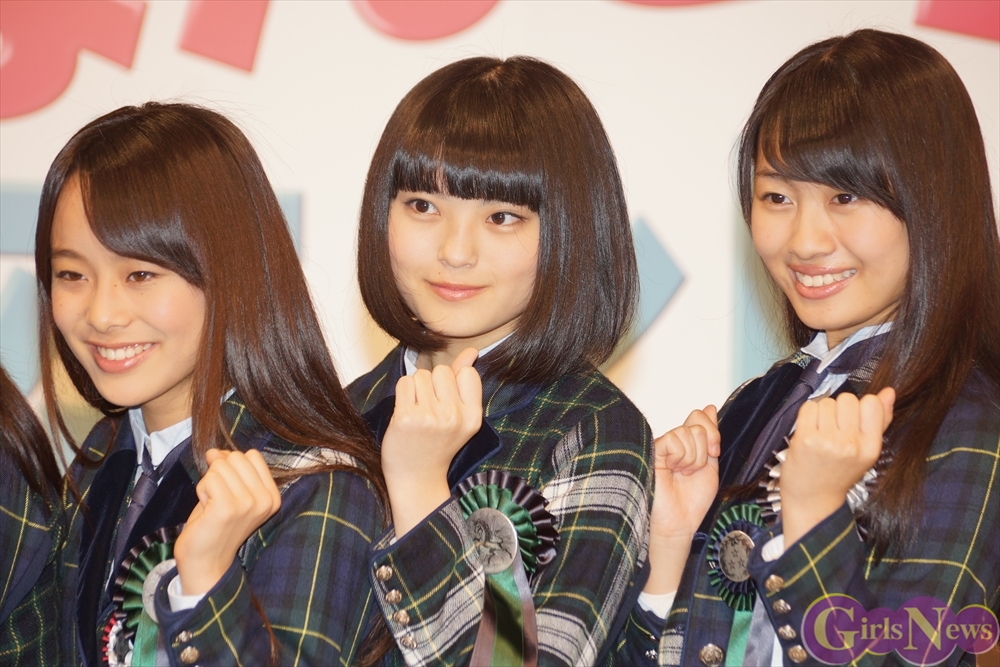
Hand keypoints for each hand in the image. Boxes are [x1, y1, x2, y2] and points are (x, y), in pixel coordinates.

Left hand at [174, 449, 281, 594]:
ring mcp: (248, 503)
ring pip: (220, 466)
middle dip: (219, 473)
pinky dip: (202, 490)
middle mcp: (265, 500)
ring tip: (212, 505)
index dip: (232, 465)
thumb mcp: (234, 493)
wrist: (206, 562)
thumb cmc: (216, 526)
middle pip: (236, 457)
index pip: (252, 456)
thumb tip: (215, 452)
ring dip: (209, 483)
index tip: (227, 487)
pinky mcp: (227, 508)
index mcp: (272, 496)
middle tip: (218, 499)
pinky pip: (209, 479)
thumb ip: (231, 470)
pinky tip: (206, 509)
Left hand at [382, 347, 481, 535]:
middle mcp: (454, 417)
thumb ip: (465, 382)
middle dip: (432, 384)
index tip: (446, 403)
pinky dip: (402, 394)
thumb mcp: (459, 416)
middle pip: (441, 371)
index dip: (452, 383)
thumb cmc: (437, 444)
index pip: (466, 374)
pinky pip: (404, 383)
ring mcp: (430, 417)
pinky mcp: (407, 418)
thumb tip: (471, 351)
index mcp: (473, 417)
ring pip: (420, 375)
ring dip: (415, 389)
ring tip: (417, 412)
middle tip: (429, 409)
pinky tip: (405, 413)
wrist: (416, 478)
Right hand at [645, 405, 719, 593]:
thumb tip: (710, 407)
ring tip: (682, 473)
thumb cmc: (692, 500)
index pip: (700, 416)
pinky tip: (672, 470)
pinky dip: (680, 458)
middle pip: (696, 423)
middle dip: (704, 450)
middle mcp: (674, 441)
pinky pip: (674, 440)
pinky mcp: (652, 451)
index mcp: (687, 443)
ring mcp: (662, 445)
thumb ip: (710, 438)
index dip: (712, 433)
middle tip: (693, 469)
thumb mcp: (710, 465)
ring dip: (692, 458)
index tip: (713, 453)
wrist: (680, 522)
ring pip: (687, 433)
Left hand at [781, 388, 894, 545]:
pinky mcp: (806, 439)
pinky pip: (809, 407)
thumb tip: (889, 391)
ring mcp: (828, 441)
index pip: (872, 403)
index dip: (860, 406)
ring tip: (821, 432)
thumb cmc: (839, 472)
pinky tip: (809, 430)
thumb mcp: (866, 451)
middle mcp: (851, 445)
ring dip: (822, 412)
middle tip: (834, 429)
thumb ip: (880, 420)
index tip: (853, 421)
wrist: (813, 499)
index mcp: (870, 447)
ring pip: (827, 402)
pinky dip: (808, 414)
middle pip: (847, 399)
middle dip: (839, 409)